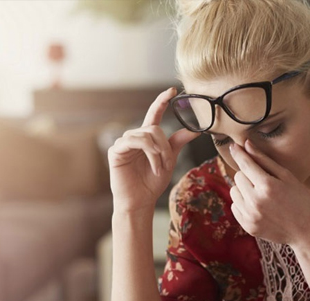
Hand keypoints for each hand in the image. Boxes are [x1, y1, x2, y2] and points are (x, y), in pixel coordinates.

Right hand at [108, 88, 200, 213]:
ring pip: (147, 134)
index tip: (172, 90)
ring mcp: (124, 143)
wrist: (140, 201)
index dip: (162, 101)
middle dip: (165, 146)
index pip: (154, 114)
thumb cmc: (152, 183)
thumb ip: (177, 143)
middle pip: (155, 128)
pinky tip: (153, 166)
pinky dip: (149, 153)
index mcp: (147, 138)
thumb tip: (194, 130)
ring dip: (158, 152)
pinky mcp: (116, 150)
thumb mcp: (169, 160)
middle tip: (168, 164)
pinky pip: (135, 142)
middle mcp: (134, 137)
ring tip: (160, 168)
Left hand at [229, 140, 309, 245]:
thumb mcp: (287, 176)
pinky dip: (243, 203)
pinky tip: (258, 206)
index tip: (233, 146)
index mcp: (267, 186)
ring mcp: (250, 215)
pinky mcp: (247, 226)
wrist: (306, 232)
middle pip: (238, 176)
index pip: (245, 164)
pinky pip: (234, 206)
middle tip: (264, 181)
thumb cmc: (300, 200)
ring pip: (234, 191)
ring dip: (243, 189)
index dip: (239, 153)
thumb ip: (264, 160)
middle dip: (248, 175)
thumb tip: (246, 144)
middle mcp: (256, 201)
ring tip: (261, 194)